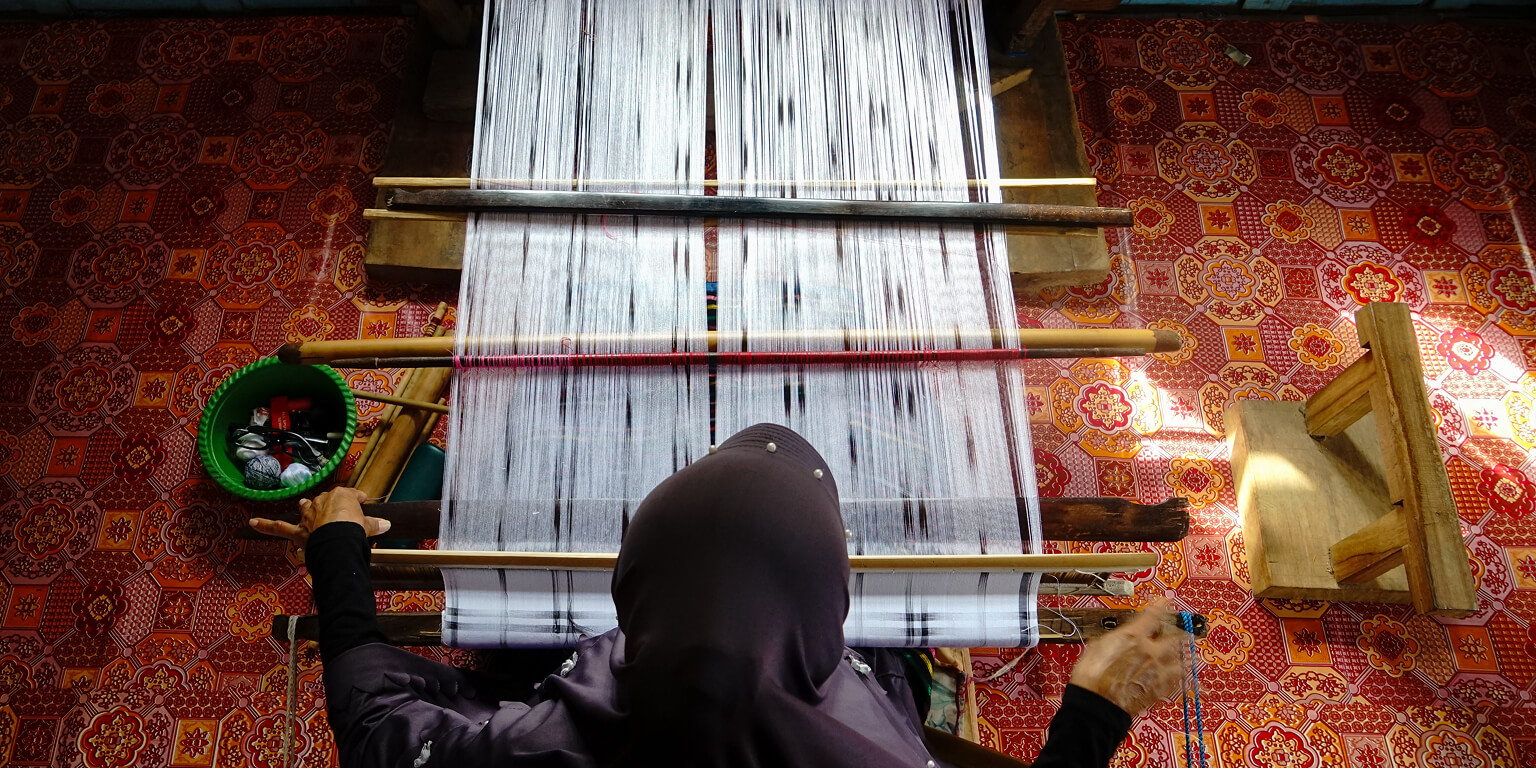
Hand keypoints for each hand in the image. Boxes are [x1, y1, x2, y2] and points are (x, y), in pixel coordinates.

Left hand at [248, 487, 390, 547]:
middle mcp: (322, 503)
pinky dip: (264, 526)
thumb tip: (387, 524)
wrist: (339, 541)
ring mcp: (308, 516)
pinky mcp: (297, 531)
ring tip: (305, 506)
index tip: (362, 503)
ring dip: (306, 507)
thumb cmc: (354, 530)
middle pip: (326, 500)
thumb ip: (374, 524)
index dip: (356, 500)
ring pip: (305, 508)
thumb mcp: (368, 526)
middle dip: (330, 504)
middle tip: (337, 511)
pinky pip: (278, 528)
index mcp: (340, 496)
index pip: (349, 495)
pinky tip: (251, 523)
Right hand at [1067, 599, 1186, 716]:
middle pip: (1173, 637)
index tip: (1166, 600)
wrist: (1098, 704)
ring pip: (1181, 659)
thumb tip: (1108, 640)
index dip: (1161, 605)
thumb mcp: (1095, 648)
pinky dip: (1183, 675)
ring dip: (1186, 655)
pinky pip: (1179, 680)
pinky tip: (1186, 675)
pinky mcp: (1161, 689)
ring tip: (1193, 654)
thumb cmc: (1092, 677)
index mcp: (1133, 637)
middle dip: (1179, 632)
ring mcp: (1158, 671)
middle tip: (1185, 629)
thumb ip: (1109, 641)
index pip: (1153, 615)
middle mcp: (1150, 651)